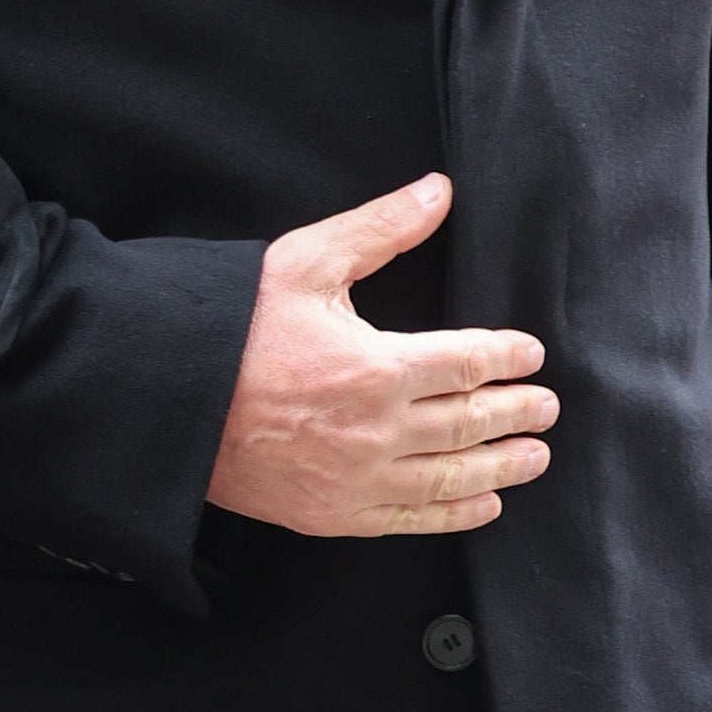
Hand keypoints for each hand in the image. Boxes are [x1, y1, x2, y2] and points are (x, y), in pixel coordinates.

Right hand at [207, 174, 555, 535]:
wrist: (164, 407)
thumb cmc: (228, 332)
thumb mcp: (303, 264)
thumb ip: (379, 229)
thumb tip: (438, 192)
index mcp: (376, 367)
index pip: (468, 364)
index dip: (508, 358)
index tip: (530, 355)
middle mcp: (376, 432)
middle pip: (471, 423)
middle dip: (518, 412)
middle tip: (546, 406)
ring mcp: (357, 481)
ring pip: (453, 477)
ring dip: (503, 466)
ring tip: (534, 456)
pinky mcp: (332, 514)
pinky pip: (411, 519)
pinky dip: (455, 513)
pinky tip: (483, 504)